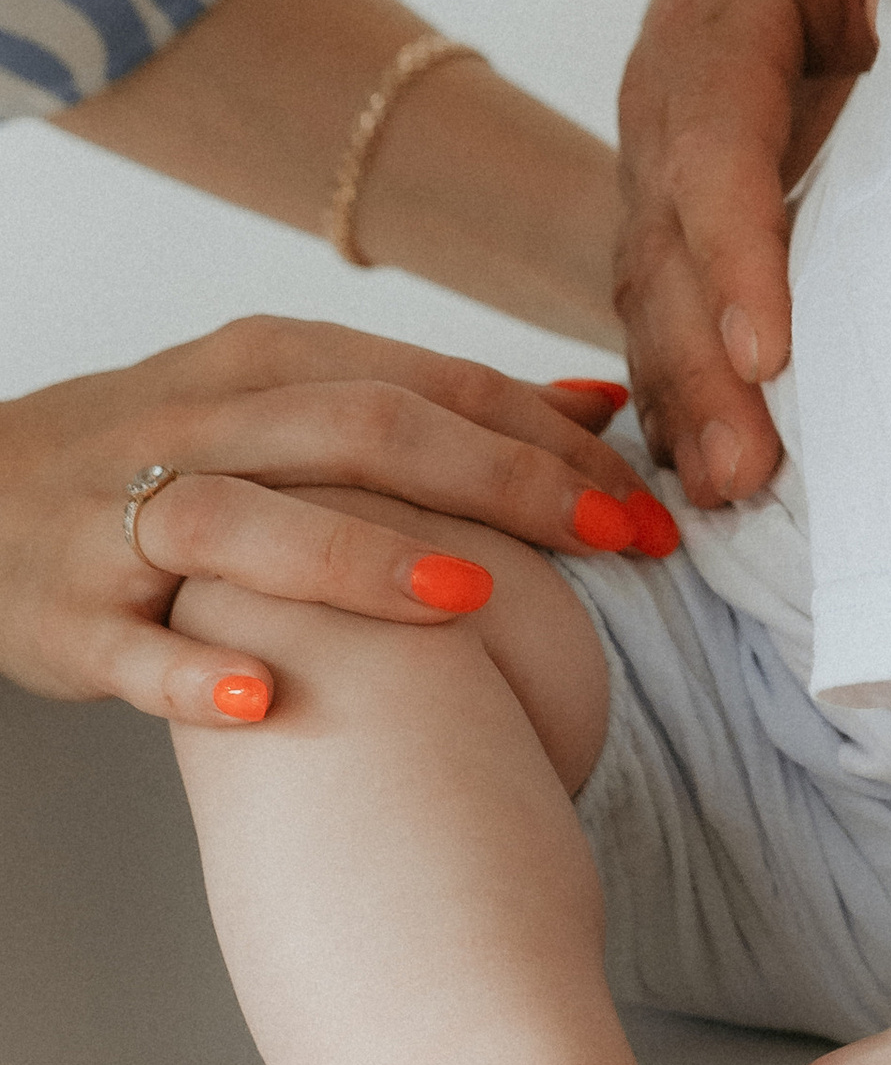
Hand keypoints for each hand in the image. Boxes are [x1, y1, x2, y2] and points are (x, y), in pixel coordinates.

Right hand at [0, 323, 664, 727]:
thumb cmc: (170, 459)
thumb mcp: (289, 403)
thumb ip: (434, 404)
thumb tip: (597, 404)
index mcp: (266, 363)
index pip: (431, 382)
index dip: (548, 435)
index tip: (651, 495)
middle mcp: (198, 423)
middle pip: (361, 428)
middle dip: (503, 482)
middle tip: (620, 539)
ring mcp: (121, 518)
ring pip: (241, 518)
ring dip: (357, 555)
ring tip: (467, 596)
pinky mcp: (65, 614)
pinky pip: (131, 646)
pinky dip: (196, 674)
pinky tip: (268, 701)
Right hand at [614, 0, 871, 502]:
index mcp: (720, 18)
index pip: (713, 137)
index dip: (734, 245)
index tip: (769, 347)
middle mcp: (667, 99)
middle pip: (666, 238)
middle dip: (699, 364)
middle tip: (744, 469)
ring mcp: (657, 166)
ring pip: (649, 288)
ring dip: (680, 398)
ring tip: (724, 495)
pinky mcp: (675, 219)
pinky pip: (660, 308)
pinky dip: (674, 394)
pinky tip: (698, 477)